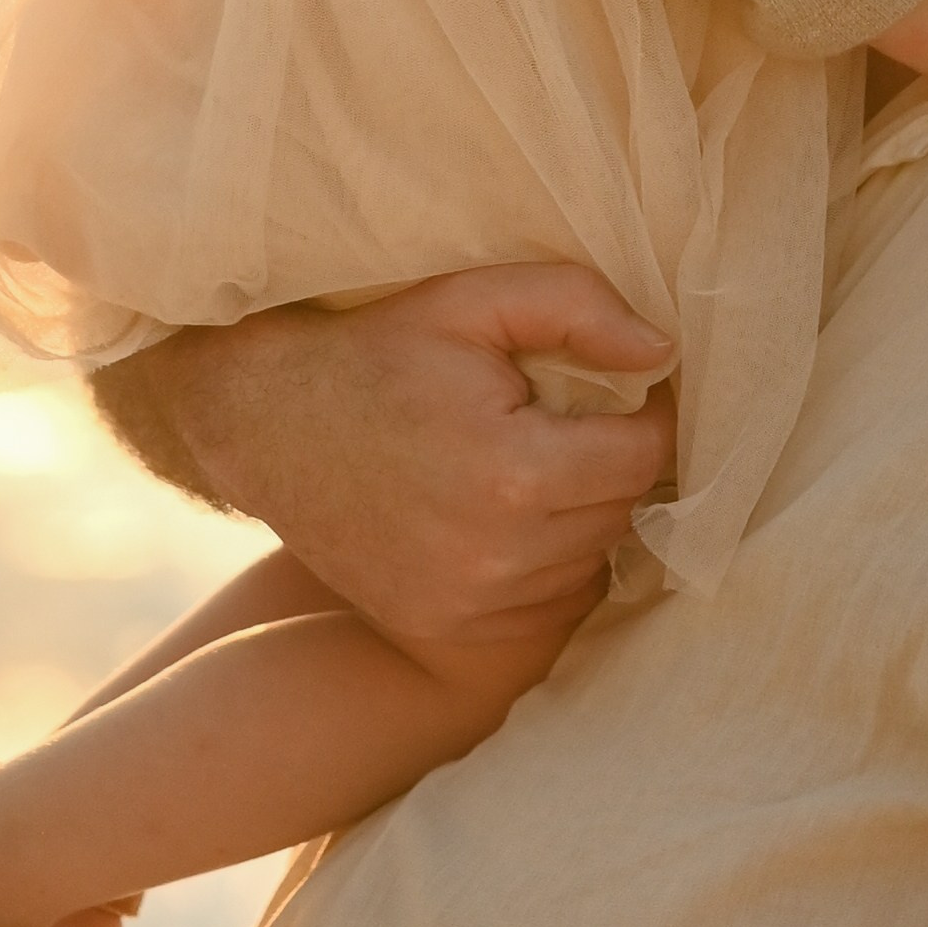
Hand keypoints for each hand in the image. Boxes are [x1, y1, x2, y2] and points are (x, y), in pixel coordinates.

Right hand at [91, 269, 676, 643]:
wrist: (265, 425)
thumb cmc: (378, 353)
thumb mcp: (471, 300)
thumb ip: (577, 308)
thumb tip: (662, 352)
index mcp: (513, 472)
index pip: (643, 455)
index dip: (647, 415)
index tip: (625, 388)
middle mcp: (497, 554)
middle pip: (622, 511)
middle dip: (613, 462)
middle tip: (573, 418)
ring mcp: (469, 602)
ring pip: (589, 560)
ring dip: (583, 514)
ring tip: (536, 462)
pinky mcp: (446, 625)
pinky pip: (546, 599)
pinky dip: (545, 560)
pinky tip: (506, 511)